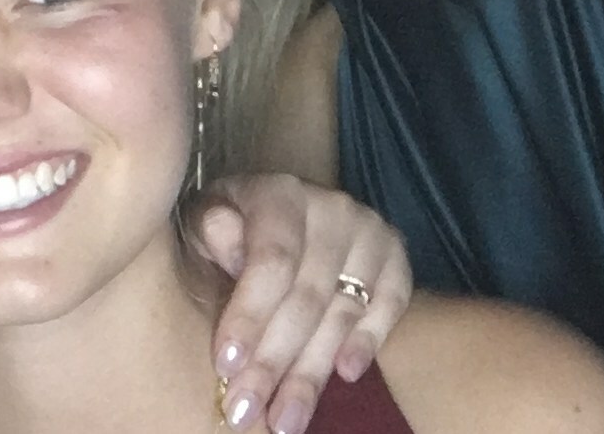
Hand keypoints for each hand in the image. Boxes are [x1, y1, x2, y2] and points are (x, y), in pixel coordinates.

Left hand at [193, 173, 410, 433]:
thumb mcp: (207, 216)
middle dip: (274, 362)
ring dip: (311, 374)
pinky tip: (343, 376)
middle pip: (306, 298)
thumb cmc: (233, 220)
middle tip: (246, 410)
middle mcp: (332, 207)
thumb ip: (212, 228)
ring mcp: (370, 231)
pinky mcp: (396, 257)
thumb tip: (227, 243)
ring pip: (342, 314)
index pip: (271, 262)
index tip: (226, 365)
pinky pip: (389, 308)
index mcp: (279, 192)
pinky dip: (366, 344)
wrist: (283, 207)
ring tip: (285, 419)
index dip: (250, 316)